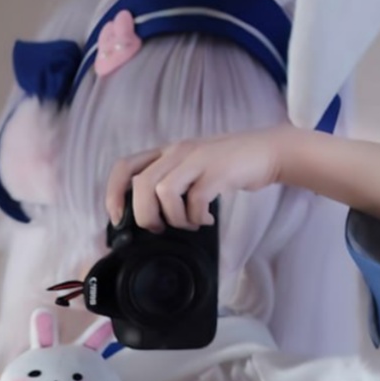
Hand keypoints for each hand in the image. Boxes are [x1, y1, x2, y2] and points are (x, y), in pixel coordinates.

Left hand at [105, 125, 303, 232]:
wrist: (266, 152)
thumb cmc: (228, 167)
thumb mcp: (193, 169)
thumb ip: (172, 184)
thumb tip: (151, 218)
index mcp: (167, 153)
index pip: (125, 167)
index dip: (113, 193)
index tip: (118, 218)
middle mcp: (177, 152)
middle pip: (141, 185)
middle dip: (145, 215)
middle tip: (160, 228)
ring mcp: (197, 160)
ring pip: (163, 192)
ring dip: (174, 218)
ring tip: (190, 223)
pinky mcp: (217, 171)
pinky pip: (195, 199)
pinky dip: (197, 217)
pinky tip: (206, 219)